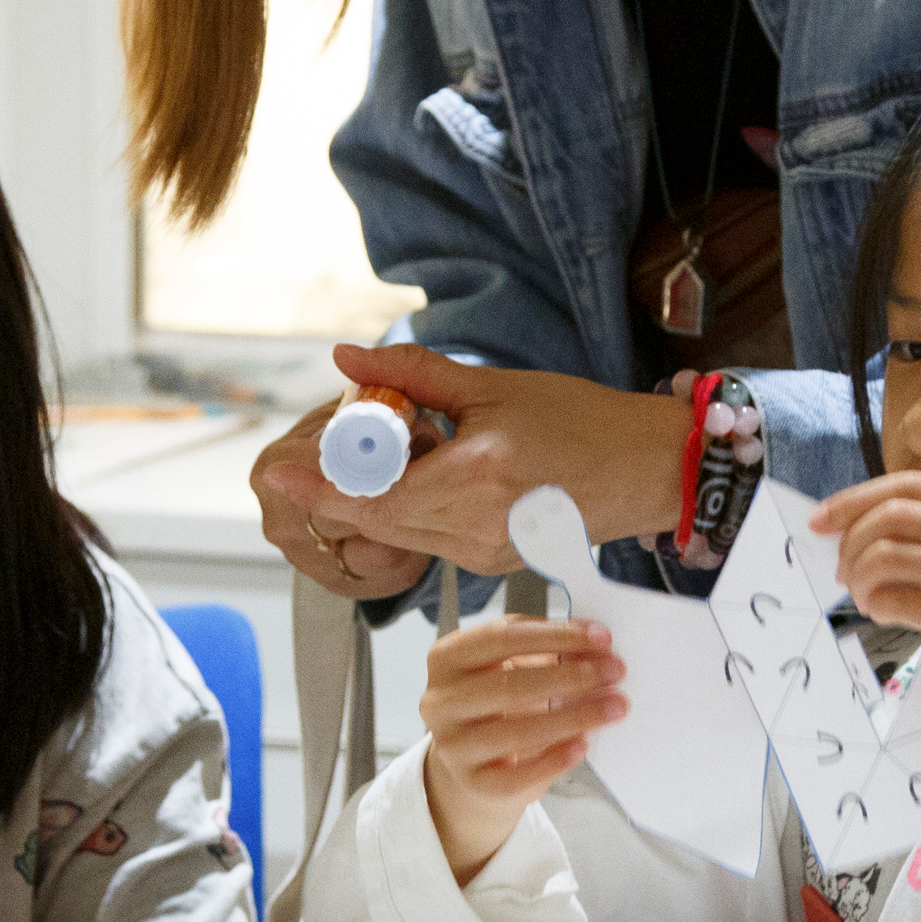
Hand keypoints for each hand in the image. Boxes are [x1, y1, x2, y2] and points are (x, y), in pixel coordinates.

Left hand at [254, 344, 689, 582]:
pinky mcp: (490, 561)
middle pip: (375, 520)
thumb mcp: (492, 387)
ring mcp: (482, 553)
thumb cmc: (579, 421)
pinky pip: (428, 537)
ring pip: (398, 532)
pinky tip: (433, 469)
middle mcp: (473, 528)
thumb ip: (413, 376)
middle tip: (328, 442)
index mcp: (473, 480)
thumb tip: (346, 360)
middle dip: (342, 484)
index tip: (274, 470)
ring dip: (379, 495)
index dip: (316, 487)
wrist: (646, 469)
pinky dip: (411, 507)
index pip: (369, 498)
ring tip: (398, 446)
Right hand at [420, 614, 625, 882]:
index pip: (502, 637)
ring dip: (574, 717)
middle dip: (571, 675)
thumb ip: (545, 652)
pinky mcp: (472, 782)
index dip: (555, 635)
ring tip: (614, 707)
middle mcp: (440, 701)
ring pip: (517, 732)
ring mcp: (452, 745)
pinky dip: (554, 760)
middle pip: (510, 684)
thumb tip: (596, 647)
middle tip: (615, 671)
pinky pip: (517, 776)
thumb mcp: (511, 667)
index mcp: (447, 658)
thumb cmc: (498, 702)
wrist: (474, 761)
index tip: (601, 636)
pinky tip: (583, 746)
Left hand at [811, 472, 920, 712]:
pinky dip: (876, 605)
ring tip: (865, 597)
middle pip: (893, 515)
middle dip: (851, 542)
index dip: (855, 500)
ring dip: (859, 578)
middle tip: (842, 570)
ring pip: (888, 555)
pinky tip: (882, 614)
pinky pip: (897, 599)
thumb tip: (845, 522)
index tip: (820, 519)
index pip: (910, 485)